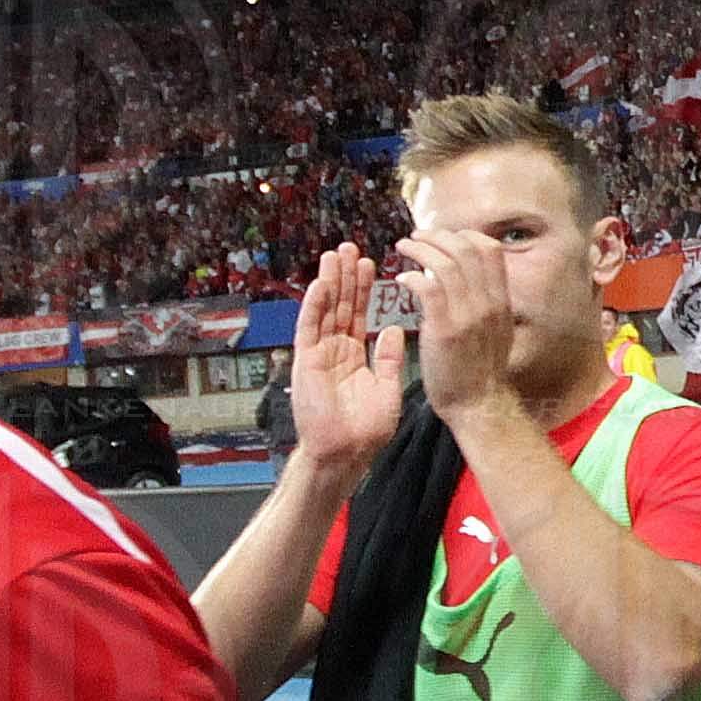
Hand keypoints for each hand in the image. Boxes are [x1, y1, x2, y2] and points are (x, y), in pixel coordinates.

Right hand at [290, 246, 408, 476]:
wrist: (346, 452)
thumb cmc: (366, 429)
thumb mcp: (388, 388)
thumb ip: (389, 359)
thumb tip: (394, 330)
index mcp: (355, 355)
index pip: (359, 314)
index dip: (364, 290)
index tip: (371, 264)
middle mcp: (335, 350)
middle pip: (341, 305)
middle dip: (346, 277)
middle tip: (351, 247)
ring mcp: (320, 354)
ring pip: (324, 310)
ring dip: (330, 281)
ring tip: (336, 254)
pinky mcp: (307, 361)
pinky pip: (310, 327)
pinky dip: (315, 304)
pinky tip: (322, 282)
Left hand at [399, 229, 519, 431]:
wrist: (479, 406)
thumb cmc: (480, 371)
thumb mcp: (496, 330)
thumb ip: (486, 302)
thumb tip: (471, 277)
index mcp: (501, 300)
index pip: (489, 250)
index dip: (464, 236)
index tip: (443, 238)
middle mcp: (489, 303)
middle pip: (466, 248)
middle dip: (437, 235)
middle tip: (417, 237)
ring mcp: (468, 315)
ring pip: (445, 263)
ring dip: (420, 249)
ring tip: (404, 247)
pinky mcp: (445, 330)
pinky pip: (428, 288)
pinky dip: (412, 276)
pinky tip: (401, 279)